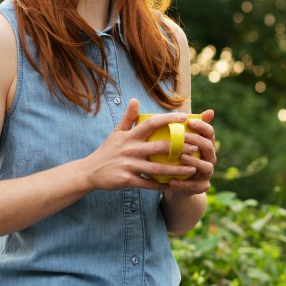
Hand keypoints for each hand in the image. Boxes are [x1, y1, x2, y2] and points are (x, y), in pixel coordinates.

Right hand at [82, 100, 196, 191]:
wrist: (90, 171)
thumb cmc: (107, 150)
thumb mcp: (116, 132)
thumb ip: (128, 118)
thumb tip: (135, 100)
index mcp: (129, 136)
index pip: (151, 123)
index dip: (168, 119)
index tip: (184, 117)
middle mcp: (130, 149)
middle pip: (160, 147)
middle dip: (179, 147)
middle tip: (195, 148)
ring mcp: (129, 165)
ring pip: (158, 168)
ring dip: (176, 169)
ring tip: (191, 168)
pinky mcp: (127, 180)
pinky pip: (148, 183)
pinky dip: (161, 185)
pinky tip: (174, 185)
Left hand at [165, 109, 215, 195]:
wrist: (177, 182)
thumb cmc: (177, 156)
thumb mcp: (179, 141)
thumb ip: (183, 125)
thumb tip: (186, 107)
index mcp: (206, 144)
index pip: (209, 132)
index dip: (202, 126)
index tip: (190, 121)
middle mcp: (210, 158)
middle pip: (209, 147)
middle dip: (198, 141)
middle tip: (184, 137)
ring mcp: (207, 173)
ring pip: (207, 166)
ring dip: (195, 162)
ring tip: (182, 157)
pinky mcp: (202, 187)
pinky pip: (197, 186)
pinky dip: (185, 185)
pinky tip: (172, 181)